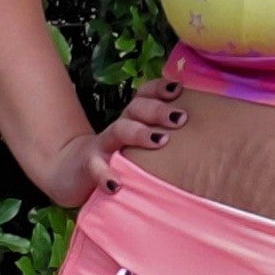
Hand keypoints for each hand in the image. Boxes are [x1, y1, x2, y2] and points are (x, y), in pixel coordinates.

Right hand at [39, 76, 186, 208]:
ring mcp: (103, 145)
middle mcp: (120, 126)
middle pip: (137, 108)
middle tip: (180, 118)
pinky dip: (105, 175)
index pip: (145, 94)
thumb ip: (163, 138)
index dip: (160, 88)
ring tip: (160, 140)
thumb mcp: (138, 146)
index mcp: (133, 118)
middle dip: (159, 110)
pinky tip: (116, 185)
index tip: (179, 90)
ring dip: (139, 133)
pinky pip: (97, 167)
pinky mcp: (89, 164)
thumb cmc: (116, 159)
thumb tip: (204, 140)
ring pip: (120, 130)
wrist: (71, 170)